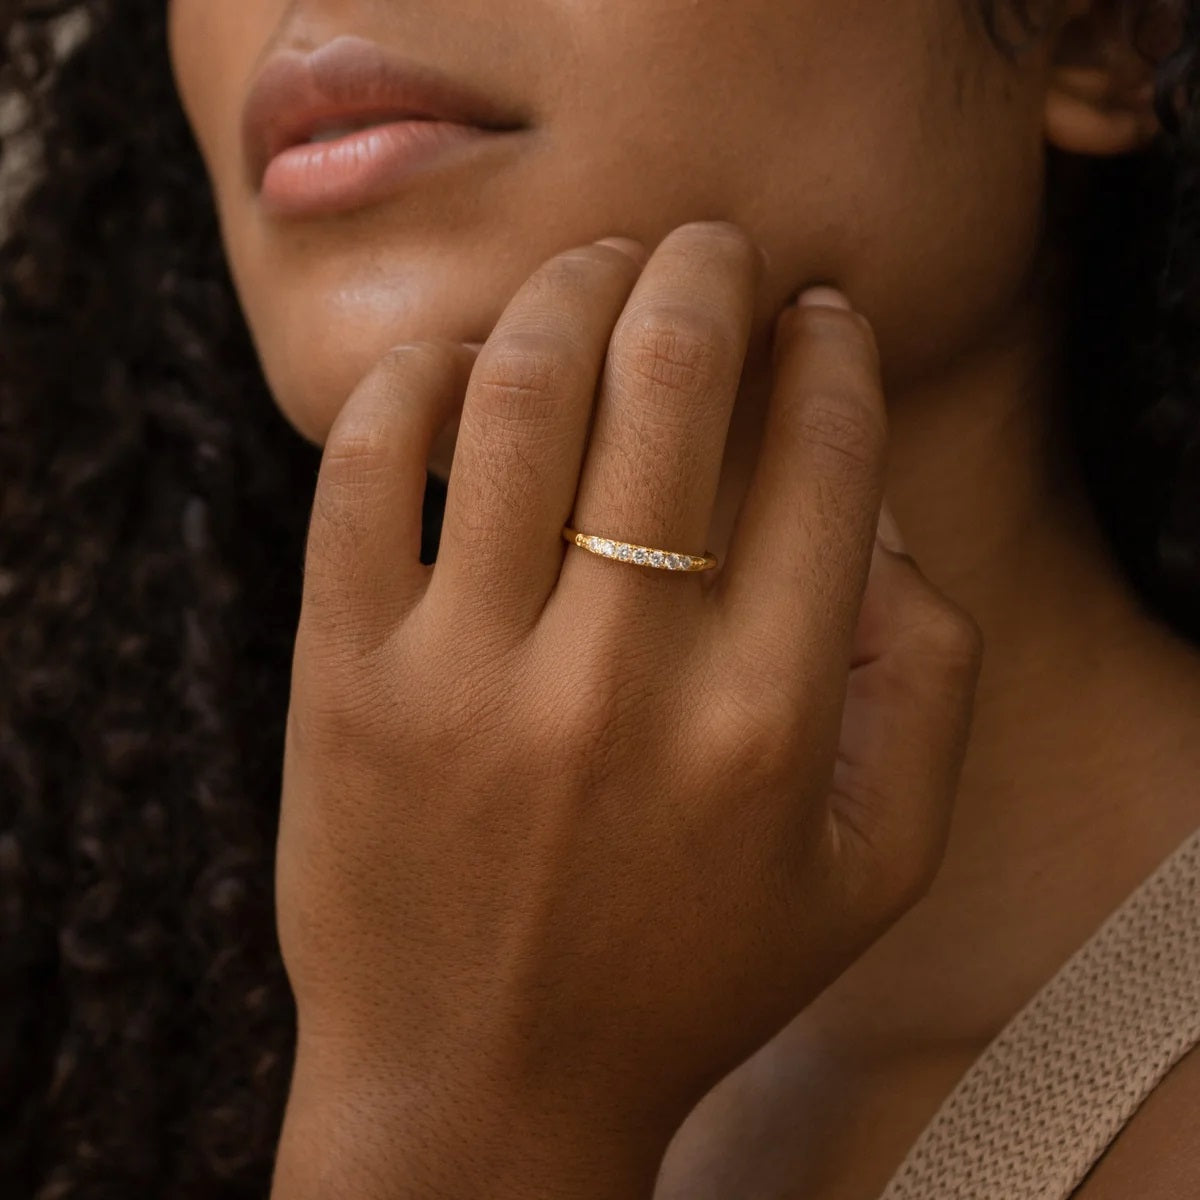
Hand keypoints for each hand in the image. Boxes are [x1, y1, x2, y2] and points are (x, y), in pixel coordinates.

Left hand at [272, 221, 983, 1197]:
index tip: (820, 314)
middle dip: (706, 272)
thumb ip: (926, 684)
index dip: (832, 351)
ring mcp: (467, 674)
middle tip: (711, 247)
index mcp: (768, 723)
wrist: (481, 1086)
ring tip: (597, 267)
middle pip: (673, 384)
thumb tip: (875, 511)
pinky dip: (412, 376)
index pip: (826, 458)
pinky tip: (459, 362)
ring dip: (570, 289)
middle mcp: (621, 681)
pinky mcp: (344, 677)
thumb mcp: (870, 864)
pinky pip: (364, 465)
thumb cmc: (687, 974)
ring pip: (522, 391)